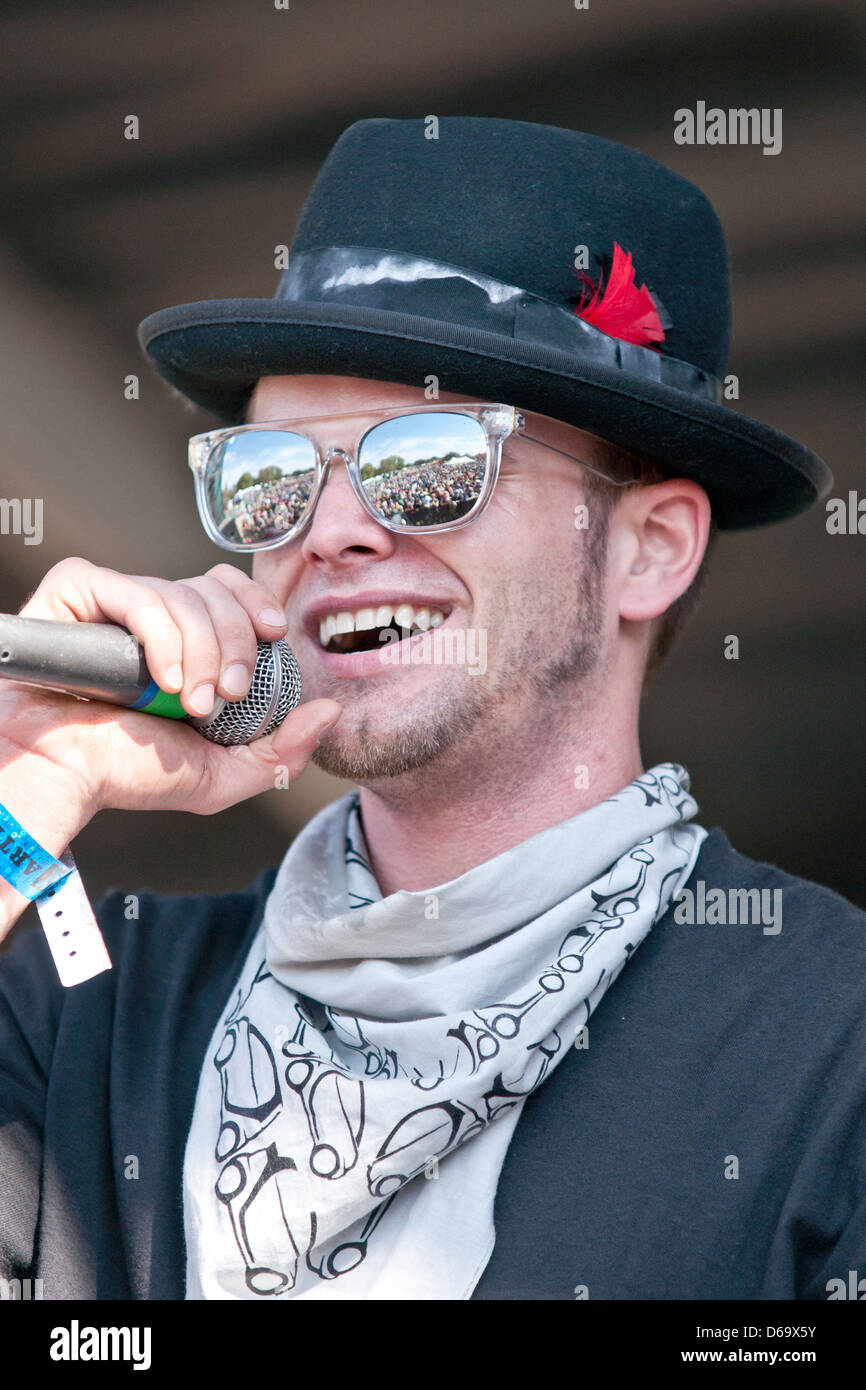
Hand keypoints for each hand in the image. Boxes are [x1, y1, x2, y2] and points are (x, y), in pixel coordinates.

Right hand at [0, 558, 340, 937]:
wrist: (61, 775)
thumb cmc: (126, 773)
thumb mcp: (221, 775)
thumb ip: (281, 750)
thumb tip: (329, 711)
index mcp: (186, 642)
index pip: (229, 592)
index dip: (256, 604)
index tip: (275, 633)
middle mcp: (151, 615)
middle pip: (213, 589)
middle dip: (235, 641)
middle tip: (227, 694)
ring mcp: (113, 601)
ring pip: (179, 593)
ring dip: (198, 651)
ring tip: (187, 702)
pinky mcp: (76, 592)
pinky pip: (131, 590)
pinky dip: (158, 633)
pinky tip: (159, 678)